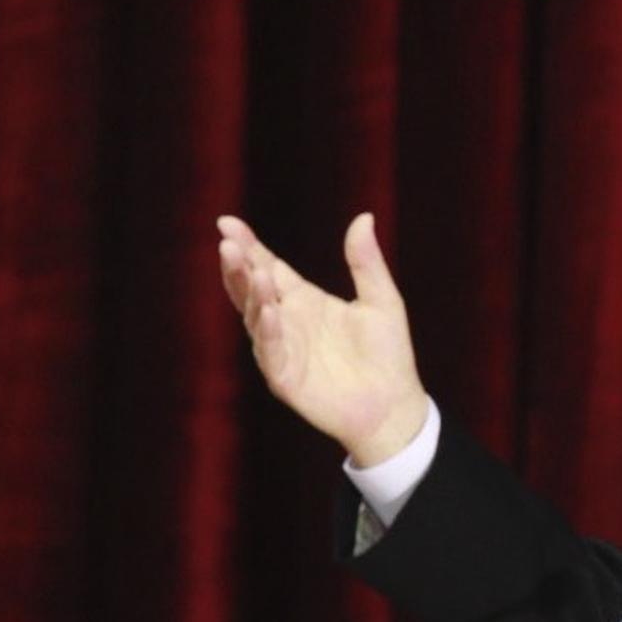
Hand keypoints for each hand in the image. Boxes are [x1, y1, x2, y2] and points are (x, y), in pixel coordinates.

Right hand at [217, 213, 429, 466]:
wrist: (395, 405)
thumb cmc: (388, 354)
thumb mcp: (382, 300)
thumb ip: (366, 262)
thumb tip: (363, 216)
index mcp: (305, 300)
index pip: (269, 266)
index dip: (249, 246)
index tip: (226, 223)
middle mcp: (287, 322)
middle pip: (252, 288)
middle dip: (238, 267)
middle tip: (227, 245)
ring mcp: (282, 349)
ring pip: (254, 317)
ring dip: (251, 294)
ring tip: (252, 270)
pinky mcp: (285, 377)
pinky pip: (270, 351)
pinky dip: (268, 330)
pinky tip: (269, 310)